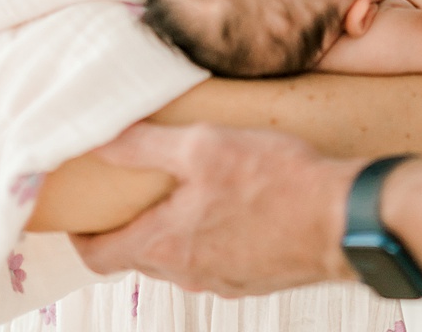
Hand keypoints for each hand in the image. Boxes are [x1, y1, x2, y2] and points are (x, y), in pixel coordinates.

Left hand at [71, 124, 359, 295]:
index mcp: (165, 245)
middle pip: (137, 256)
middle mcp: (190, 274)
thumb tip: (96, 141)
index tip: (75, 212)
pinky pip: (214, 260)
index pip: (98, 257)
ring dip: (170, 229)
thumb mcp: (201, 147)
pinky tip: (225, 202)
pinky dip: (206, 236)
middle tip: (126, 188)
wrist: (346, 219)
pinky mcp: (254, 279)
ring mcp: (224, 281)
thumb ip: (143, 146)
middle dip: (126, 224)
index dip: (79, 235)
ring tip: (179, 187)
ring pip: (178, 258)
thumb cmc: (276, 180)